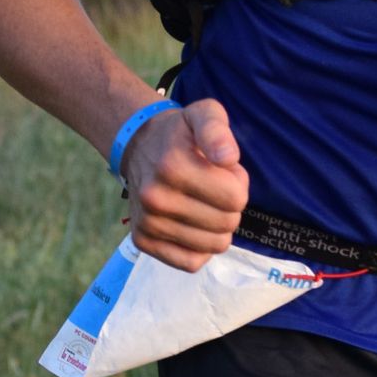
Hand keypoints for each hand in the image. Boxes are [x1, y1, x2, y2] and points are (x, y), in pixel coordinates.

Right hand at [119, 98, 249, 271]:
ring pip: (213, 246)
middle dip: (230, 206)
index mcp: (172, 167)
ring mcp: (147, 223)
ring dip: (217, 227)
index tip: (224, 172)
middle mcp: (155, 198)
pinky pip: (191, 263)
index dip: (238, 185)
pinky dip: (201, 248)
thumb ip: (218, 130)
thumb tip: (228, 159)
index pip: (236, 199)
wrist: (139, 146)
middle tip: (213, 188)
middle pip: (227, 224)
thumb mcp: (204, 114)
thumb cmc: (181, 133)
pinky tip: (194, 225)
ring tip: (202, 203)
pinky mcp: (142, 241)